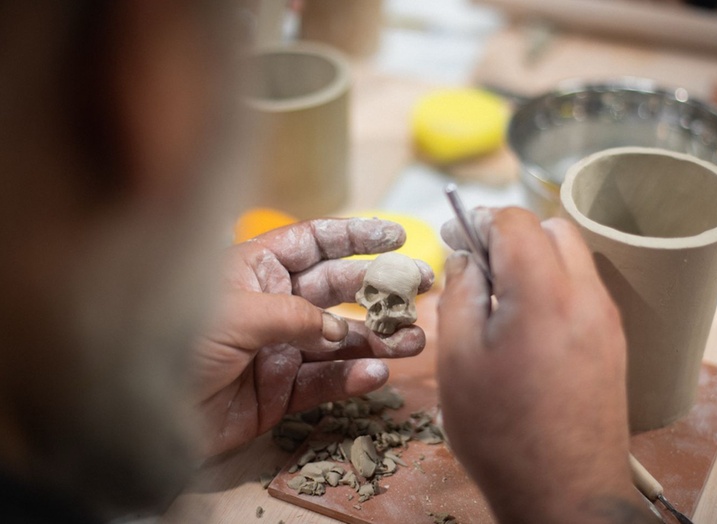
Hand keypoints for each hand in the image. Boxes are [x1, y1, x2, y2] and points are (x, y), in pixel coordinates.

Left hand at [193, 218, 432, 456]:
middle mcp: (273, 304)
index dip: (356, 236)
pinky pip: (325, 382)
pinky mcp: (280, 391)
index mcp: (256, 270)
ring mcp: (279, 348)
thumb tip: (340, 331)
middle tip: (421, 289)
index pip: (315, 243)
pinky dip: (352, 379)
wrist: (145, 414)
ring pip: (340, 339)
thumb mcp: (236, 315)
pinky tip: (376, 375)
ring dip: (379, 338)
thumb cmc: (175, 346)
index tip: (396, 235)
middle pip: (338, 290)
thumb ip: (295, 317)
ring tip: (413, 340)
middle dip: (380, 289)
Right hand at [438, 208, 648, 522]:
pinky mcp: (614, 343)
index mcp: (545, 293)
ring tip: (501, 301)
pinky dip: (555, 288)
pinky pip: (584, 291)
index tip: (456, 238)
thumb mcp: (459, 360)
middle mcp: (587, 296)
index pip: (516, 220)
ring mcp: (607, 320)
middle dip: (512, 235)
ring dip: (536, 261)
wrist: (567, 494)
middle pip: (553, 229)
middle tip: (479, 267)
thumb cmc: (502, 433)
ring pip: (573, 258)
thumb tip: (466, 257)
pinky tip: (528, 328)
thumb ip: (459, 294)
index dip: (479, 220)